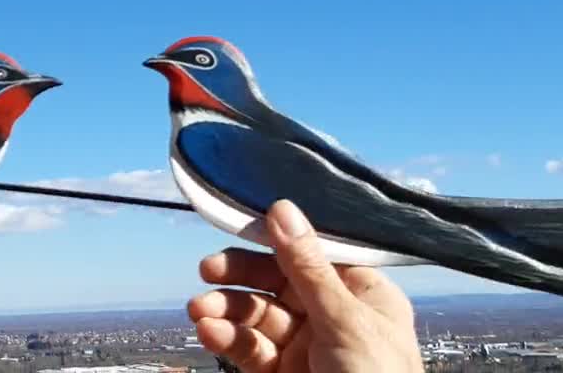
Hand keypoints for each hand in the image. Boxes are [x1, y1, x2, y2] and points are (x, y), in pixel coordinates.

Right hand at [188, 200, 422, 372]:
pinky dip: (228, 341)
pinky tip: (209, 333)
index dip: (278, 240)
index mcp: (364, 295)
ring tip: (199, 311)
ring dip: (226, 311)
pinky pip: (251, 350)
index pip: (315, 254)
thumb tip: (283, 211)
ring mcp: (307, 347)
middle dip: (241, 276)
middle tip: (208, 270)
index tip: (242, 226)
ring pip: (258, 317)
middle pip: (278, 281)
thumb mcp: (346, 320)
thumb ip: (308, 268)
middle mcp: (334, 316)